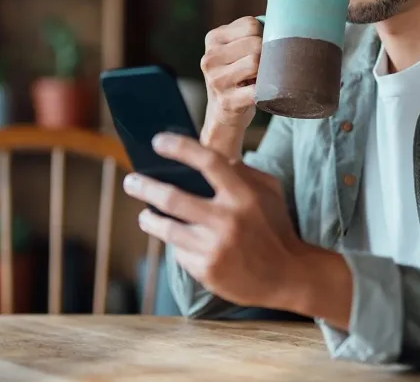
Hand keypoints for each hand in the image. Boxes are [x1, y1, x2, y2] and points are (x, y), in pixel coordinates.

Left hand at [123, 132, 305, 309]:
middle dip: (145, 187)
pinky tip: (179, 242)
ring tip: (145, 215)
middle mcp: (228, 220)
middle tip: (131, 180)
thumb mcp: (269, 191)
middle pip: (173, 198)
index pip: (207, 161)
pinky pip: (180, 252)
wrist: (288, 276)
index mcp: (244, 195)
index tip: (158, 142)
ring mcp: (215, 248)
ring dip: (150, 219)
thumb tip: (207, 157)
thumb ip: (241, 172)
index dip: (180, 148)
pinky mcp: (208, 271)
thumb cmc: (275, 227)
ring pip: (167, 229)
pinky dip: (176, 245)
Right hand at [201, 16, 261, 130]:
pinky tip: (261, 92)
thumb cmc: (237, 75)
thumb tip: (283, 22)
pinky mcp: (227, 101)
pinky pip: (257, 89)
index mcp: (213, 39)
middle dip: (266, 54)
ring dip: (265, 72)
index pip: (251, 25)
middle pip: (255, 43)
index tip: (259, 50)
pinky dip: (266, 90)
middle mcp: (210, 58)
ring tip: (259, 78)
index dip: (263, 36)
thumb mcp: (234, 49)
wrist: (222, 113)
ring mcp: (216, 80)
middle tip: (262, 67)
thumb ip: (250, 33)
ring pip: (256, 63)